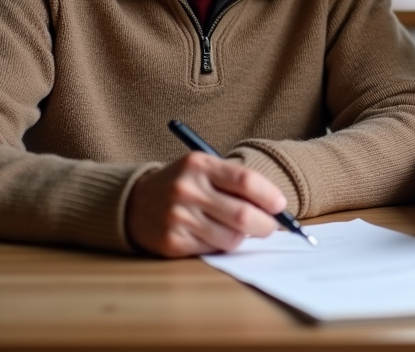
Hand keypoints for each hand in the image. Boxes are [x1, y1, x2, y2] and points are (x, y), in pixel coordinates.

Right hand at [125, 152, 286, 256]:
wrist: (134, 203)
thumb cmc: (182, 184)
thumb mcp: (203, 169)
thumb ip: (235, 182)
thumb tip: (275, 207)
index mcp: (199, 165)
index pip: (245, 181)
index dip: (269, 196)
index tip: (280, 205)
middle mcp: (187, 190)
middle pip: (243, 215)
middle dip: (265, 225)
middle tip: (270, 226)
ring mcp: (178, 217)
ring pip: (231, 238)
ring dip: (243, 238)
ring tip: (239, 230)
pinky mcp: (172, 242)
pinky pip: (212, 250)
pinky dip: (222, 246)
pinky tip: (216, 236)